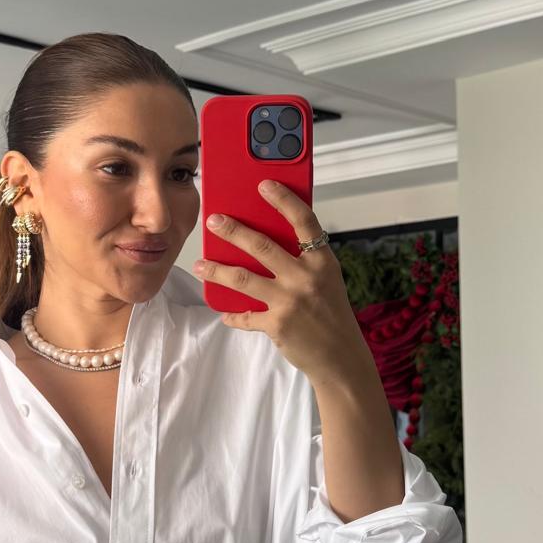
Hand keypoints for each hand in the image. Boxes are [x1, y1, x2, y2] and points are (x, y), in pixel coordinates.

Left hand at [192, 179, 368, 383]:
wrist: (341, 357)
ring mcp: (290, 301)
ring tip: (201, 264)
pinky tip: (223, 312)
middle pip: (262, 246)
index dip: (284, 200)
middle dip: (233, 231)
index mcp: (322, 262)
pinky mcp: (277, 325)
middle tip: (213, 221)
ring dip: (217, 270)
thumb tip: (267, 241)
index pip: (304, 222)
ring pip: (243, 279)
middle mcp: (306, 278)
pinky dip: (232, 315)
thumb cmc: (332, 315)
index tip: (264, 185)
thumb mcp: (327, 280)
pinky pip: (246, 316)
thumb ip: (303, 261)